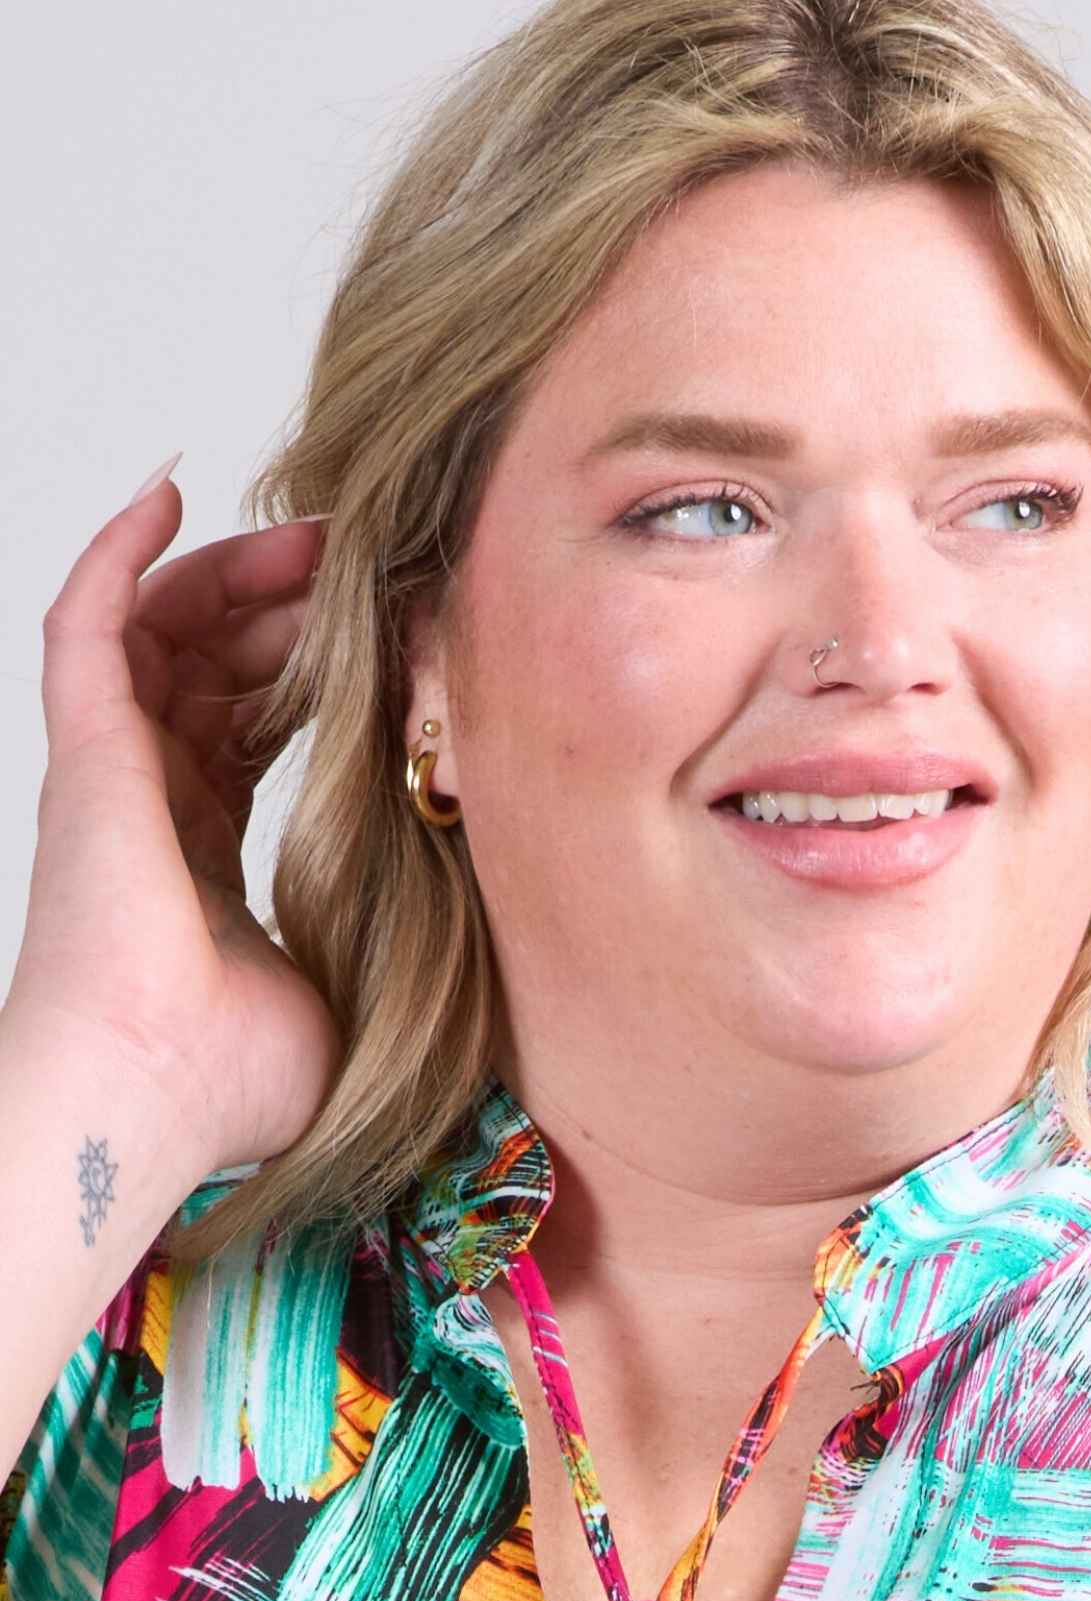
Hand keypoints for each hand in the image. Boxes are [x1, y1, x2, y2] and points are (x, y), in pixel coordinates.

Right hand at [7, 463, 343, 1180]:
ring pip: (161, 628)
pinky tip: (165, 490)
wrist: (152, 1090)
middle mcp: (149, 800)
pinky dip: (120, 548)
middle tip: (361, 568)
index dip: (307, 673)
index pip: (246, 728)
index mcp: (197, 852)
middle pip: (209, 665)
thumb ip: (380, 945)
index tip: (381, 639)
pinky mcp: (87, 750)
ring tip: (307, 536)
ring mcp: (112, 771)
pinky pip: (89, 617)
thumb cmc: (231, 1078)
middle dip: (284, 607)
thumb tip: (472, 934)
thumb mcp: (342, 991)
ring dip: (231, 570)